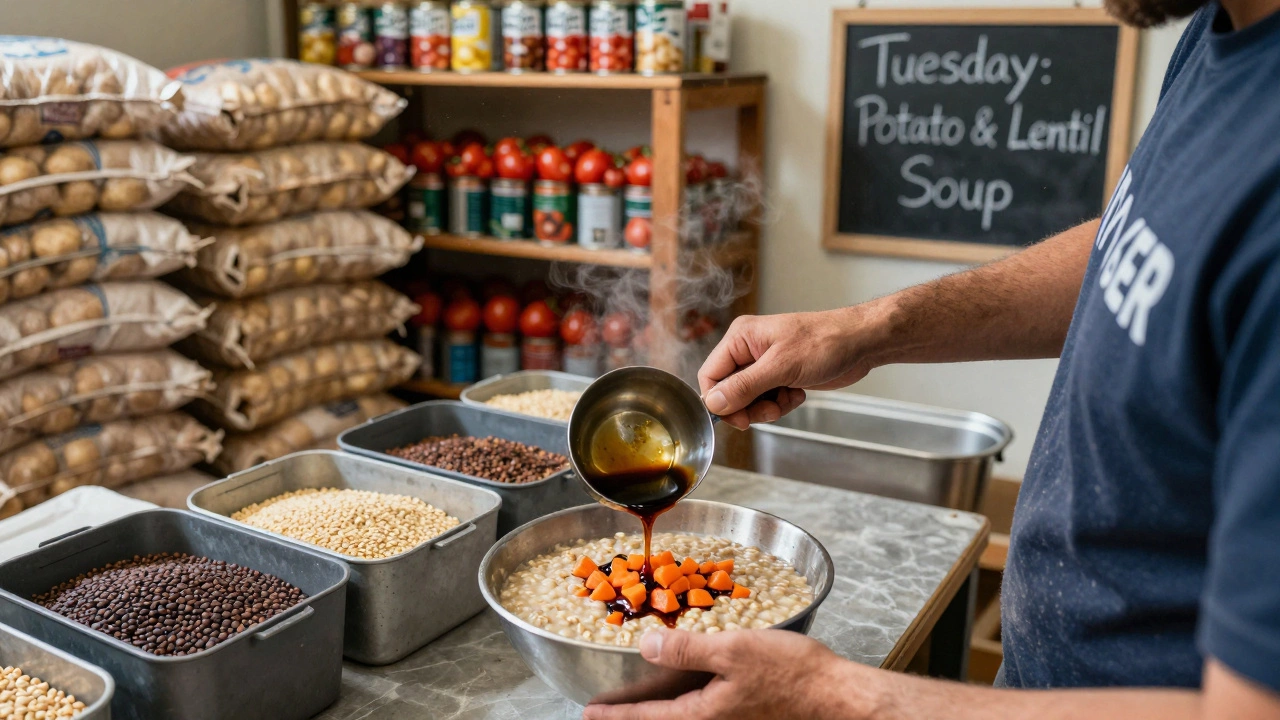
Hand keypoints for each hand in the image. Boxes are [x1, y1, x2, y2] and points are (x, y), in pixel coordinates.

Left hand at [582, 628, 872, 719]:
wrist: (837, 696)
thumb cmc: (793, 675)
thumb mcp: (734, 650)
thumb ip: (687, 649)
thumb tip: (645, 646)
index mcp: (704, 714)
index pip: (648, 717)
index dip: (616, 714)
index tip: (588, 712)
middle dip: (633, 715)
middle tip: (604, 710)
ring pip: (682, 714)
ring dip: (657, 708)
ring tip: (636, 700)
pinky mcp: (746, 712)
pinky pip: (702, 707)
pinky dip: (681, 699)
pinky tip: (684, 683)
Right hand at [698, 307, 880, 428]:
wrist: (860, 343)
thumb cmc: (824, 343)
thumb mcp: (781, 367)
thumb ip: (744, 386)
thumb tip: (714, 402)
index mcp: (741, 338)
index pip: (710, 375)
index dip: (720, 401)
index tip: (739, 418)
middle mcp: (748, 350)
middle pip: (728, 391)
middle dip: (748, 406)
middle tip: (769, 410)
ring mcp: (764, 364)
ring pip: (748, 399)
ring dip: (767, 407)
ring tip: (787, 398)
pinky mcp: (780, 375)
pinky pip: (767, 399)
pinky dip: (781, 403)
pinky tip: (798, 393)